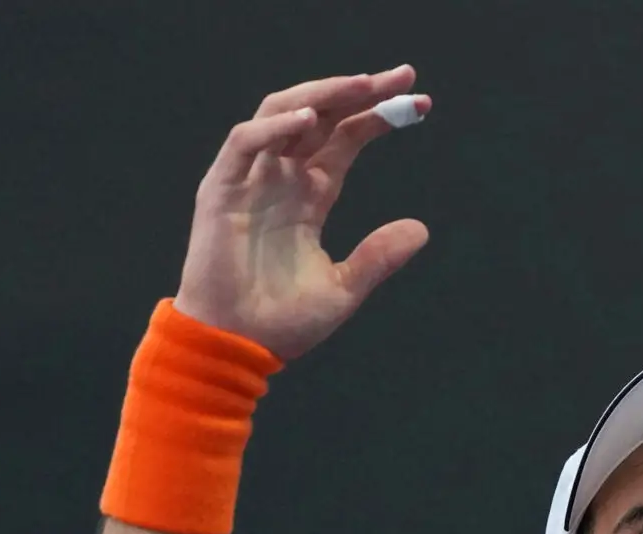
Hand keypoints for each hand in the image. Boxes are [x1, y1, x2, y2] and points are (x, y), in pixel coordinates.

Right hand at [173, 67, 431, 361]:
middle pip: (319, 117)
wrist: (238, 347)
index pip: (345, 140)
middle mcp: (280, 179)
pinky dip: (273, 127)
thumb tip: (422, 229)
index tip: (421, 104)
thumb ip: (379, 257)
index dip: (378, 118)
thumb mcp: (344, 288)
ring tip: (363, 85)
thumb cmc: (282, 322)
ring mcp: (249, 181)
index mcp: (308, 196)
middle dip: (358, 92)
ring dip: (322, 95)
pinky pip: (243, 144)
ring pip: (281, 115)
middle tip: (402, 77)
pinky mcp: (220, 192)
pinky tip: (310, 120)